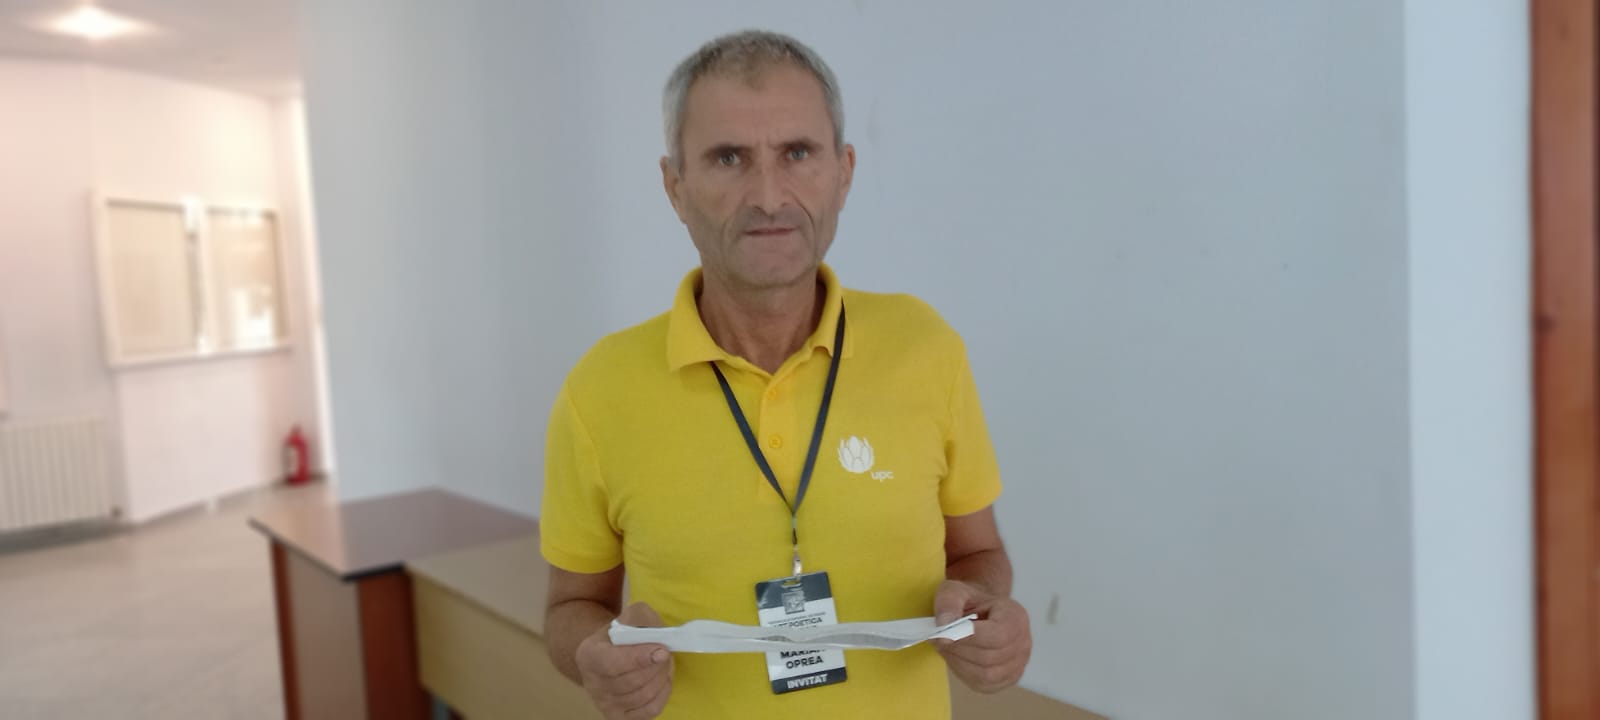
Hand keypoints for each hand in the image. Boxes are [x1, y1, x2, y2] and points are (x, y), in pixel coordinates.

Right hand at [574, 602, 673, 718]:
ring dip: (661, 679)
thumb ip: (643, 619)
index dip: (639, 658)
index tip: (662, 651)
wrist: (611, 652)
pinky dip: (662, 695)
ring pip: (641, 696)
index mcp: (588, 655)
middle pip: (630, 682)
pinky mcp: (619, 716)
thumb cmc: (624, 633)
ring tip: (665, 665)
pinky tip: (663, 680)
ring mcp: (604, 703)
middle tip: (667, 654)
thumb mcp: (630, 616)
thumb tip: (659, 640)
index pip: (612, 663)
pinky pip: (648, 711)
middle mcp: (592, 682)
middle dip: (656, 668)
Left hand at [933, 579, 1031, 692]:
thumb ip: (948, 602)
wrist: (981, 611)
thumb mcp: (955, 591)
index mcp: (1015, 617)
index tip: (942, 635)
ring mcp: (1018, 663)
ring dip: (959, 663)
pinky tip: (958, 658)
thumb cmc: (970, 601)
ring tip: (948, 647)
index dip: (967, 638)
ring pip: (985, 674)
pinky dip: (965, 673)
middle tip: (939, 640)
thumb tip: (944, 624)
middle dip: (958, 650)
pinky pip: (984, 684)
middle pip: (988, 658)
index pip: (996, 636)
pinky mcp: (1007, 679)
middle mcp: (1023, 642)